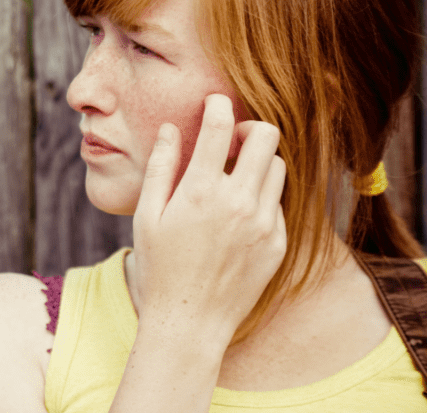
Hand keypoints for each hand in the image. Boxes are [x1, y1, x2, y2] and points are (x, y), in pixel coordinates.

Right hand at [131, 94, 286, 342]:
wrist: (190, 322)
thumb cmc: (160, 267)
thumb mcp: (147, 215)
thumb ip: (161, 167)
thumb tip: (170, 128)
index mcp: (201, 191)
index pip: (220, 125)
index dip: (217, 105)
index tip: (213, 104)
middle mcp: (239, 202)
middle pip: (265, 136)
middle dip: (248, 129)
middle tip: (231, 142)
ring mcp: (264, 223)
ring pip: (278, 166)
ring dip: (258, 162)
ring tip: (234, 178)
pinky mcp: (278, 242)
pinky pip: (278, 203)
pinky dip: (262, 198)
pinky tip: (238, 216)